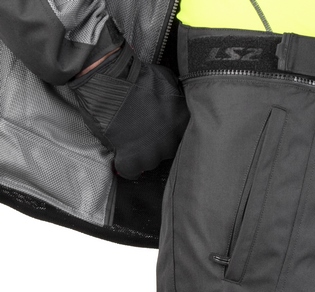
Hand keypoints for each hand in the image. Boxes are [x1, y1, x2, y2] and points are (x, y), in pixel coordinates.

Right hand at [69, 44, 189, 178]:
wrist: (109, 80)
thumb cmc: (136, 75)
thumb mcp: (166, 78)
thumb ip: (176, 94)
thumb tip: (177, 99)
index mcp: (182, 120)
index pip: (183, 134)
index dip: (170, 130)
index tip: (161, 127)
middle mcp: (171, 140)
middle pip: (167, 150)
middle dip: (156, 142)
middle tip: (142, 129)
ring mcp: (152, 153)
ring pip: (150, 161)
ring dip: (141, 152)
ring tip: (129, 136)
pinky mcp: (131, 160)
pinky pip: (131, 171)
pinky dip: (126, 165)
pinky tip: (122, 156)